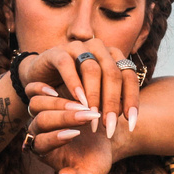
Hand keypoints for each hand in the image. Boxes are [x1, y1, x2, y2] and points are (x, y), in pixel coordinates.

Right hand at [21, 40, 140, 138]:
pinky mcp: (57, 52)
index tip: (130, 123)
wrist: (41, 77)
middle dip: (112, 102)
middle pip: (112, 74)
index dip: (132, 100)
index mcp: (113, 56)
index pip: (129, 77)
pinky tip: (77, 100)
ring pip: (92, 69)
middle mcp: (98, 48)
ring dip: (93, 95)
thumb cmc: (72, 89)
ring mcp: (78, 48)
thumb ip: (109, 102)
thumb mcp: (95, 97)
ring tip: (91, 116)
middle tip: (108, 125)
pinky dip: (73, 83)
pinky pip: (67, 65)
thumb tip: (122, 117)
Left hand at [21, 95, 100, 155]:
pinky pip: (34, 90)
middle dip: (63, 118)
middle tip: (86, 116)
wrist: (103, 140)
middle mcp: (38, 131)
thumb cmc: (95, 161)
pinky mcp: (47, 96)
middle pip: (40, 121)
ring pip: (37, 104)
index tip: (76, 135)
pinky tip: (63, 87)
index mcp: (44, 151)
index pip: (41, 144)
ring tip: (82, 104)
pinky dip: (43, 88)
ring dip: (59, 103)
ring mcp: (41, 111)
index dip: (56, 139)